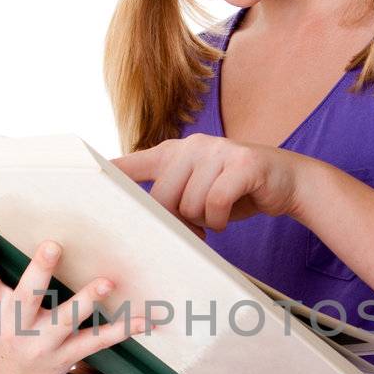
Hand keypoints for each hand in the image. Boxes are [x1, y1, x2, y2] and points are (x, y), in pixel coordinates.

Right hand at [0, 210, 148, 373]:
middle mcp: (14, 323)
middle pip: (26, 295)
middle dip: (38, 272)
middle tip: (52, 245)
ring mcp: (42, 341)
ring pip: (67, 319)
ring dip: (87, 301)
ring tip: (108, 282)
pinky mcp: (69, 354)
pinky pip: (99, 341)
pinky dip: (124, 329)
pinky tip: (148, 316)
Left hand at [110, 134, 303, 234]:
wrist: (288, 181)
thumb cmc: (237, 191)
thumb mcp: (200, 190)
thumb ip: (173, 195)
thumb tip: (146, 223)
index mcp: (177, 151)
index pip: (136, 161)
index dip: (111, 171)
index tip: (85, 175)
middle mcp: (194, 145)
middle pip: (163, 197)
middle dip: (179, 221)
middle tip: (198, 227)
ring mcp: (219, 151)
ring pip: (191, 204)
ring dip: (205, 221)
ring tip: (219, 214)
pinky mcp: (243, 163)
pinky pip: (216, 203)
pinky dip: (222, 219)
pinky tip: (231, 214)